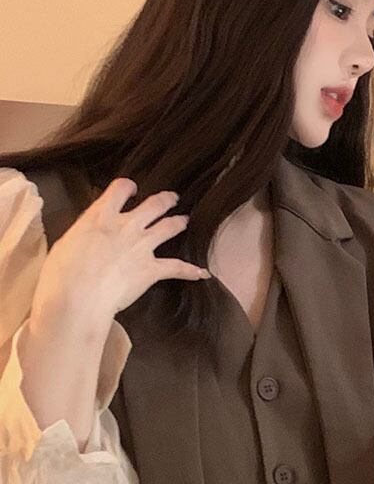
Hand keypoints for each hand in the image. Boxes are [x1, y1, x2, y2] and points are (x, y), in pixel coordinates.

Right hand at [32, 178, 210, 323]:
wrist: (78, 296)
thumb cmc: (62, 273)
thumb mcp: (66, 243)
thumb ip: (84, 235)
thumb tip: (87, 237)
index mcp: (101, 216)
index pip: (119, 189)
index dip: (128, 186)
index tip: (131, 188)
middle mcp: (126, 226)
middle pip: (153, 204)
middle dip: (165, 199)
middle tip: (171, 198)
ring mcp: (142, 246)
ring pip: (168, 227)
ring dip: (179, 222)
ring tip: (185, 220)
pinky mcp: (152, 269)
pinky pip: (177, 267)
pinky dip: (191, 271)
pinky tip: (202, 273)